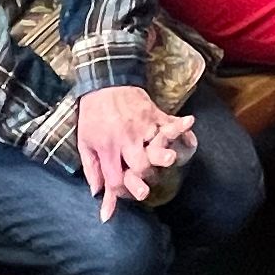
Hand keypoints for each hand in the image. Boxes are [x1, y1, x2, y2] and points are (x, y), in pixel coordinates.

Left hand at [75, 84, 192, 221]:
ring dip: (164, 154)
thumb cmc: (93, 114)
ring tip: (170, 159)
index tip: (122, 193)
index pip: (116, 179)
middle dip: (144, 179)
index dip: (119, 192)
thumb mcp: (85, 142)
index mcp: (108, 147)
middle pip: (141, 166)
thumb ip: (91, 169)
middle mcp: (127, 139)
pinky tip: (189, 129)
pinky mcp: (154, 114)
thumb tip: (96, 193)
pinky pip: (170, 123)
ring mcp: (142, 126)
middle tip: (145, 187)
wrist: (104, 81)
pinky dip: (181, 127)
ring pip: (157, 146)